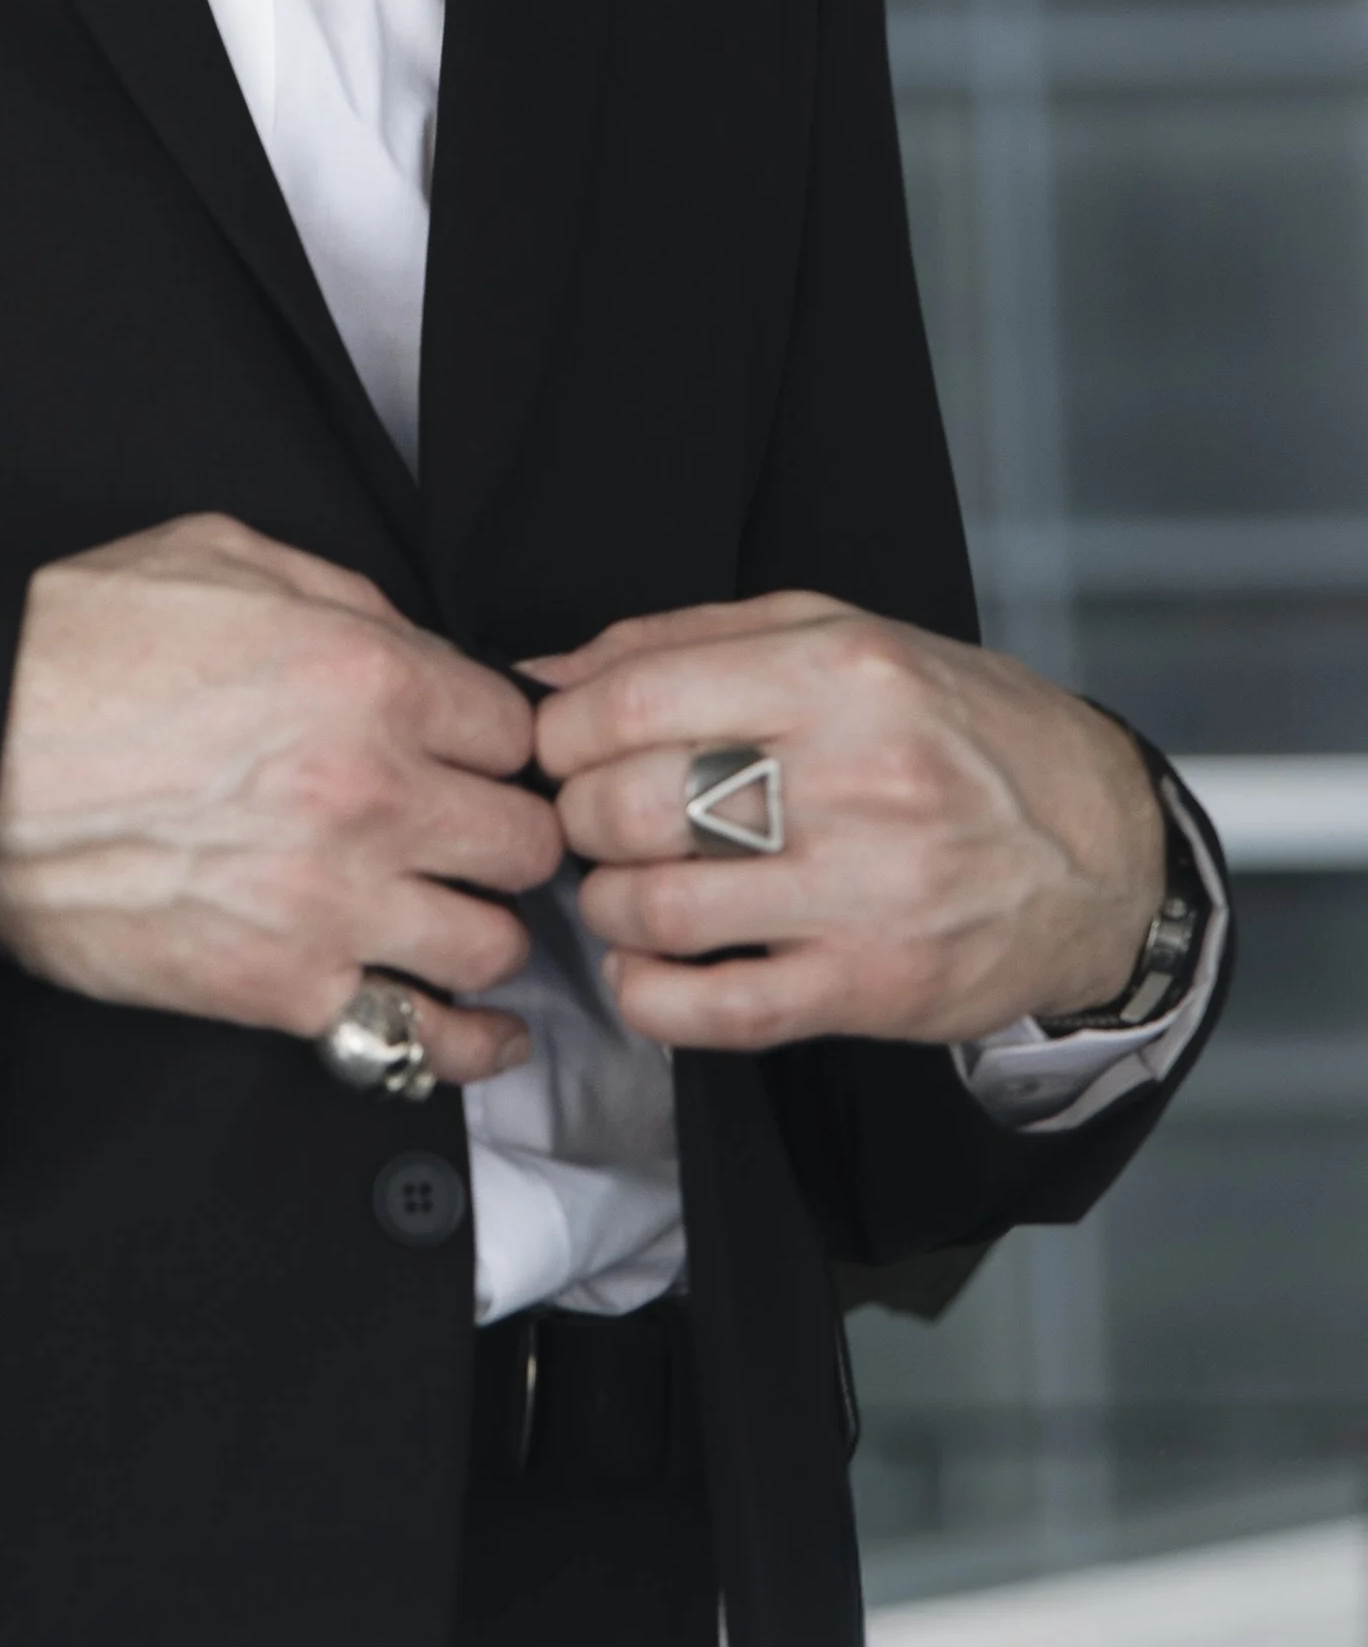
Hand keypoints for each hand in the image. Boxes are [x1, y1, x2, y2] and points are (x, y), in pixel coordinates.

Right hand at [0, 513, 561, 1084]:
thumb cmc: (71, 651)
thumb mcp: (218, 555)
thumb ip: (342, 595)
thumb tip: (411, 642)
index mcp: (365, 675)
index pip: (517, 726)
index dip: (497, 739)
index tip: (474, 754)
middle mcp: (371, 792)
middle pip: (524, 839)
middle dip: (500, 832)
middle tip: (466, 832)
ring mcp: (332, 900)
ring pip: (494, 940)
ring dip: (474, 925)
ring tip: (439, 910)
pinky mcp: (281, 989)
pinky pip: (424, 1039)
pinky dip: (463, 1043)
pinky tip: (478, 1029)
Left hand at [527, 593, 1166, 1050]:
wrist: (1100, 852)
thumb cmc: (956, 731)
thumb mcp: (839, 636)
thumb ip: (685, 641)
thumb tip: (547, 673)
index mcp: (840, 672)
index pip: (633, 699)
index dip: (563, 729)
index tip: (562, 747)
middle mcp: (856, 777)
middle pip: (630, 805)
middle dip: (580, 817)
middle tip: (596, 819)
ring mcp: (865, 891)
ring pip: (657, 908)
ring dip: (608, 903)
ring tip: (628, 885)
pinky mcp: (870, 988)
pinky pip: (713, 1011)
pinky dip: (647, 995)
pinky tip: (649, 965)